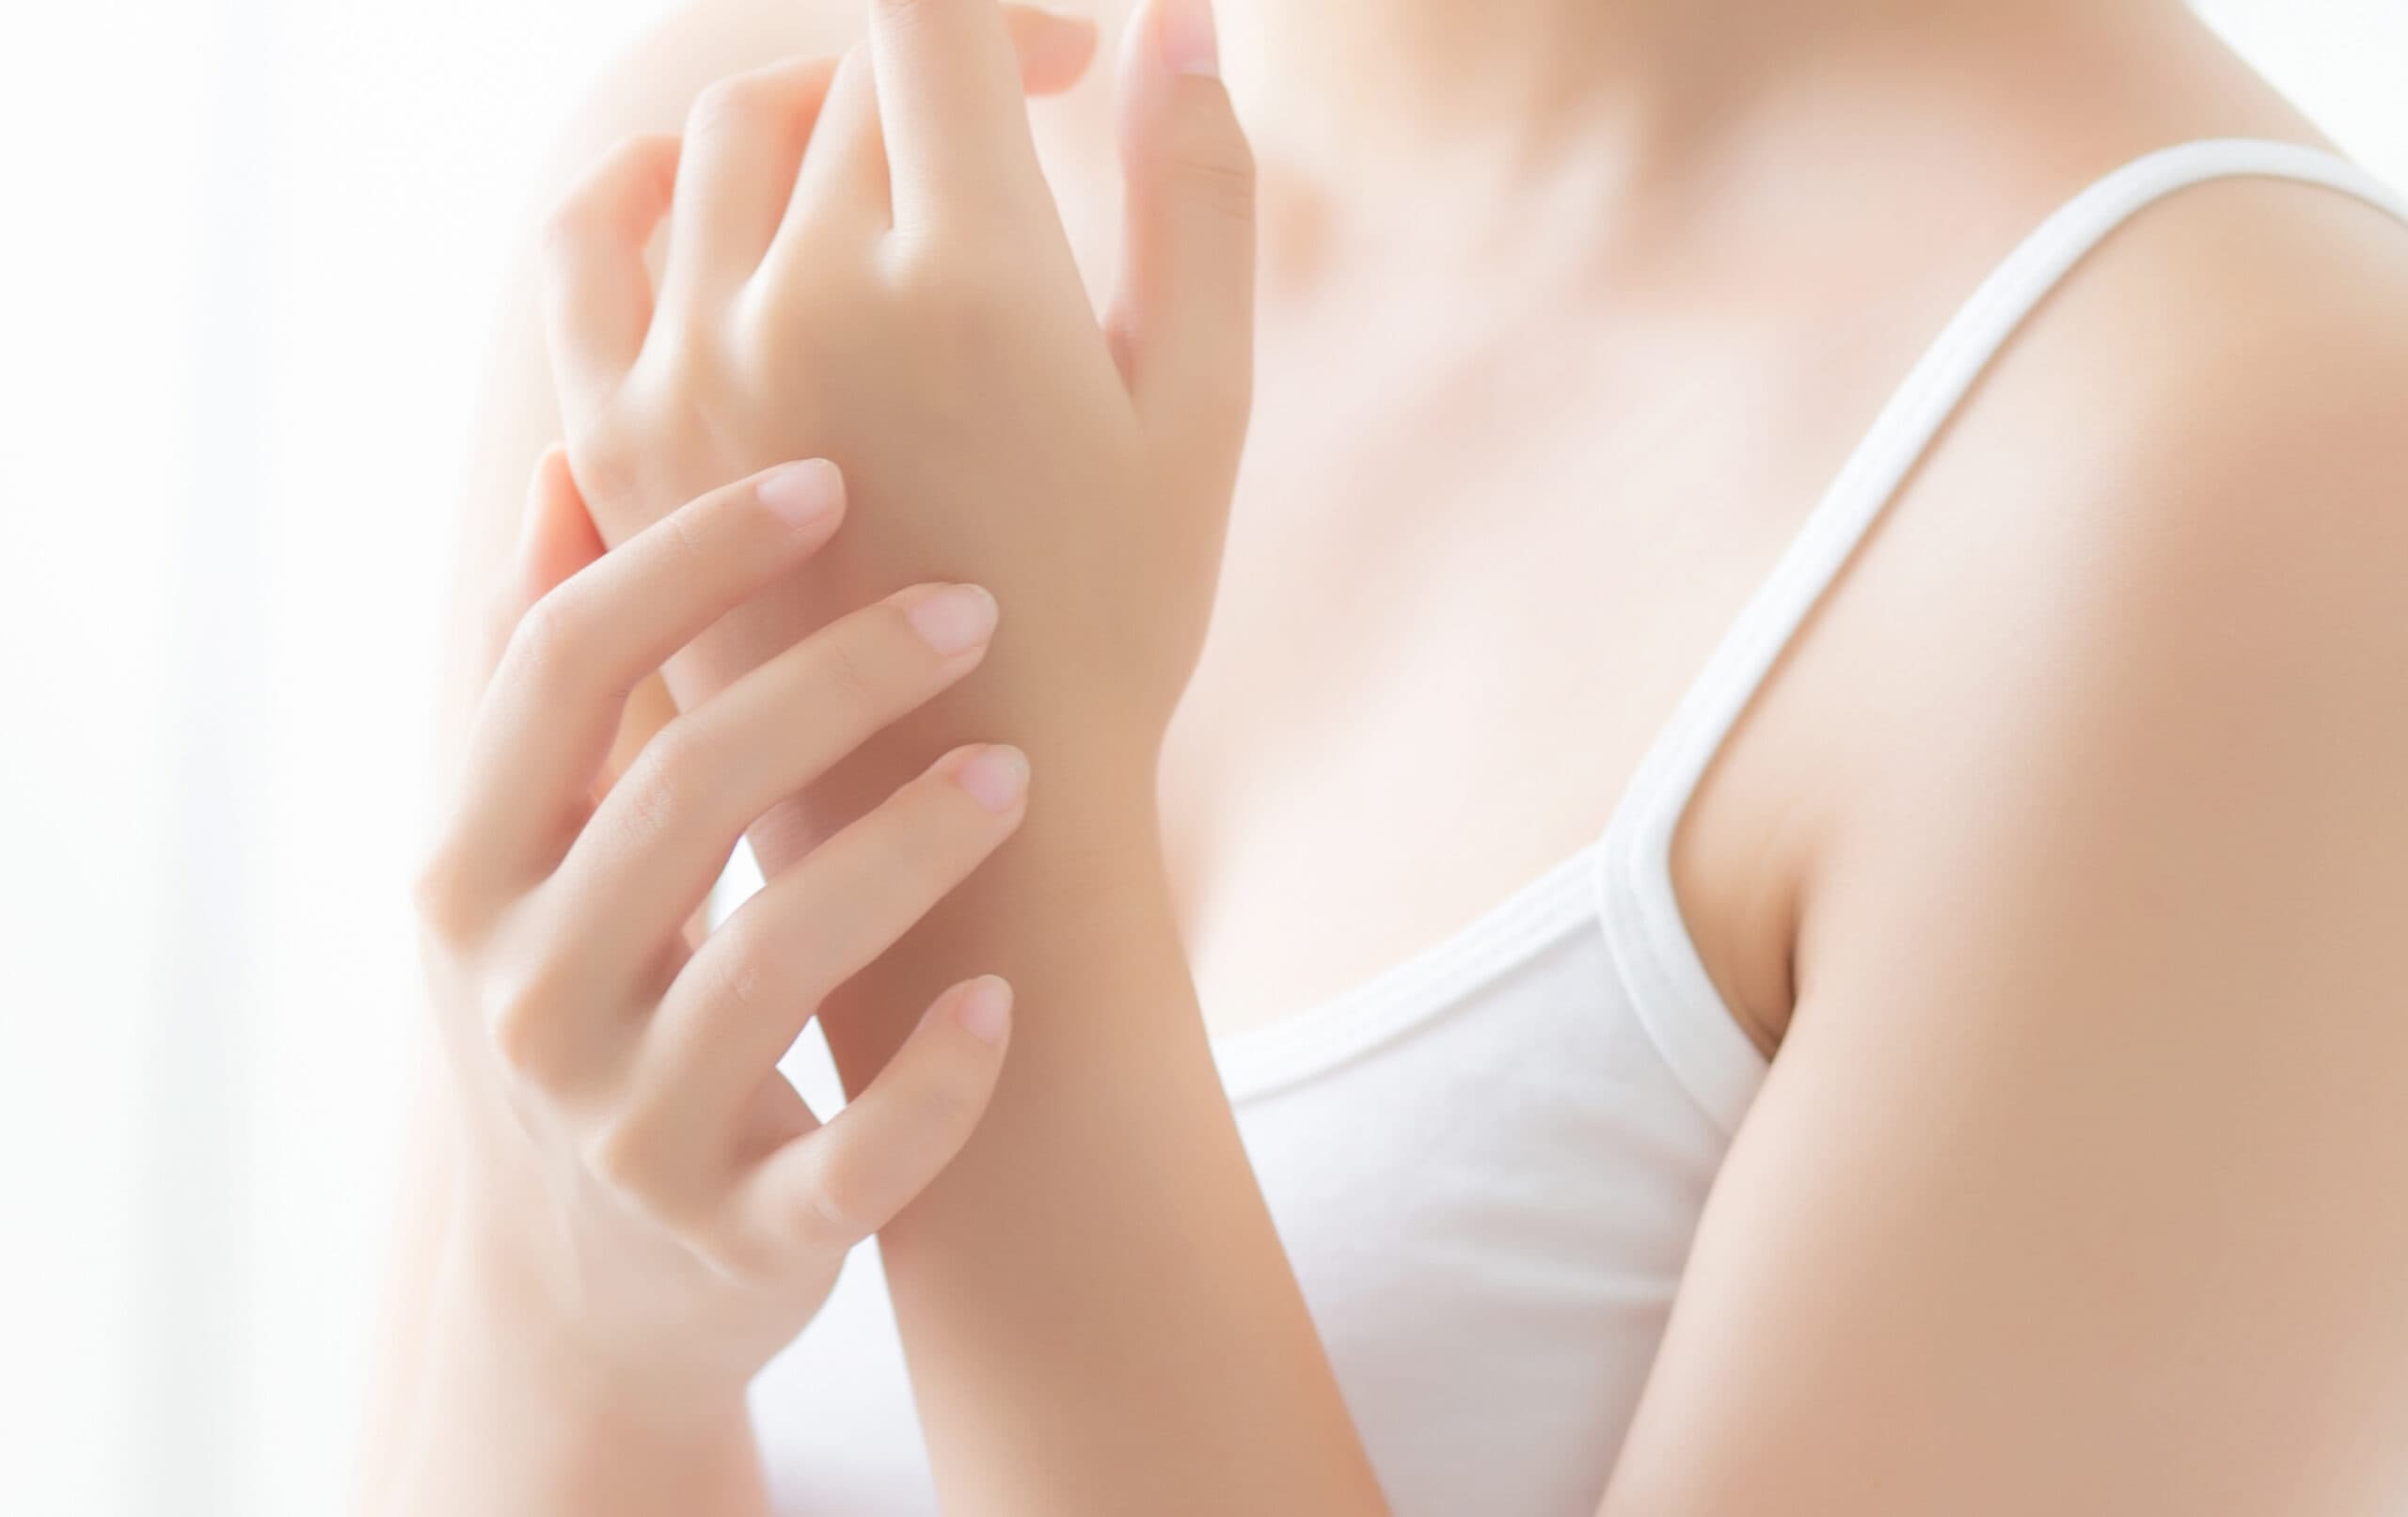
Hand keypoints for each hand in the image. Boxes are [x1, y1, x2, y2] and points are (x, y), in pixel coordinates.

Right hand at [411, 449, 1028, 1424]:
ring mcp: (628, 1132)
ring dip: (912, 845)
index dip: (688, 555)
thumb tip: (566, 465)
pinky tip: (1006, 1001)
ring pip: (777, 961)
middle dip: (838, 677)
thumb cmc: (570, 1015)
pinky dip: (939, 1081)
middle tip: (973, 609)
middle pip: (682, 789)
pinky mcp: (741, 1242)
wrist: (573, 1303)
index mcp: (466, 877)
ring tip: (1017, 766)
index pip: (557, 667)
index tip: (826, 478)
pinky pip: (856, 1161)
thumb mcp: (514, 862)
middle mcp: (525, 1000)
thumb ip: (539, 675)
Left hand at [540, 0, 1253, 812]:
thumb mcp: (1198, 412)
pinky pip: (588, 240)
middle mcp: (806, 296)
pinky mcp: (615, 439)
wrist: (975, 821)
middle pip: (845, 82)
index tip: (1070, 59)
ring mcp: (689, 366)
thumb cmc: (1118, 618)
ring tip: (884, 179)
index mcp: (968, 278)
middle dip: (940, 78)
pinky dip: (643, 183)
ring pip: (719, 141)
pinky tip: (699, 196)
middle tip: (1006, 140)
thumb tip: (1177, 15)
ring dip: (811, 118)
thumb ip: (1197, 199)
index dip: (1013, 9)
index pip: (938, 18)